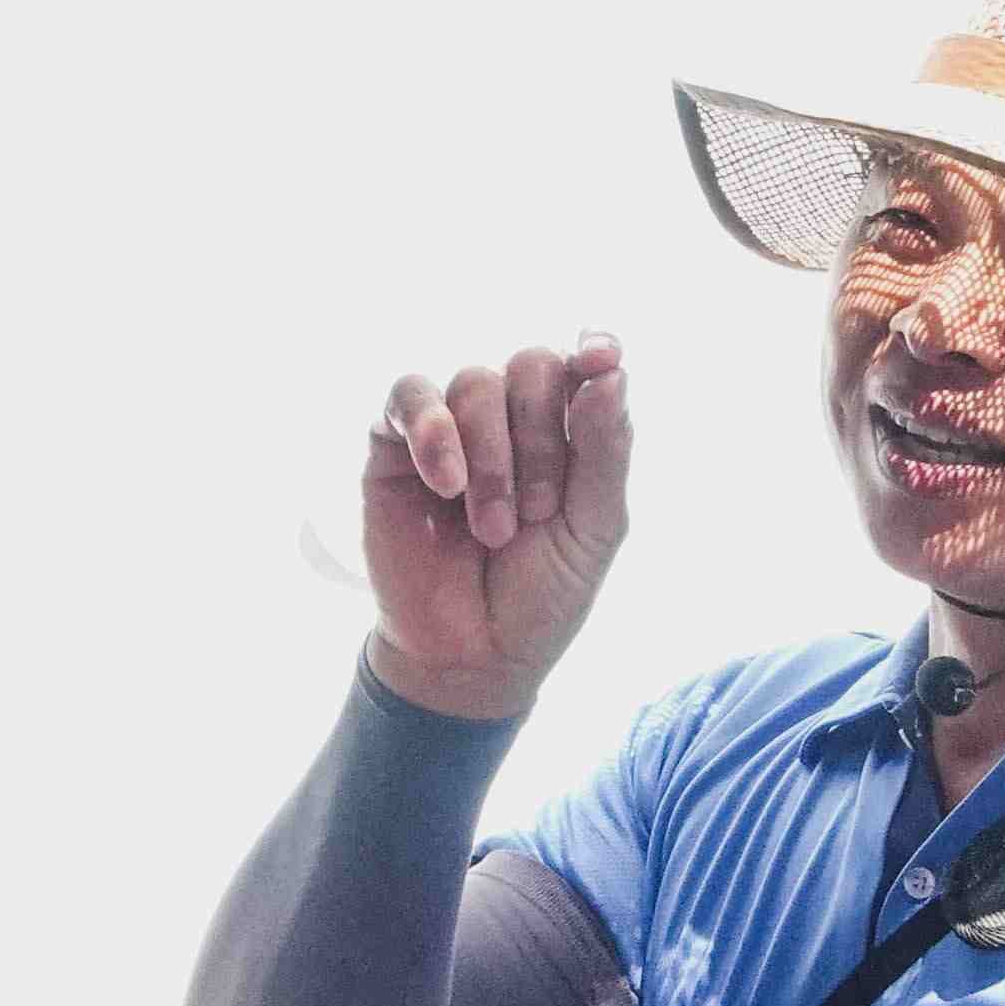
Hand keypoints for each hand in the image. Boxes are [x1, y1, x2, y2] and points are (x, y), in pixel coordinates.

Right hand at [363, 336, 631, 721]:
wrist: (471, 656)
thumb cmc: (540, 595)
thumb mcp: (594, 529)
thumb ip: (604, 450)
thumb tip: (610, 371)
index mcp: (567, 434)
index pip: (582, 364)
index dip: (594, 349)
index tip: (601, 358)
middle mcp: (510, 420)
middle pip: (530, 366)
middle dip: (541, 439)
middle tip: (536, 512)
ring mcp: (450, 428)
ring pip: (475, 382)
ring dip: (492, 457)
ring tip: (493, 528)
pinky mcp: (394, 445)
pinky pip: (409, 395)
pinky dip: (433, 430)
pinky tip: (447, 484)